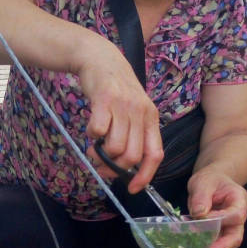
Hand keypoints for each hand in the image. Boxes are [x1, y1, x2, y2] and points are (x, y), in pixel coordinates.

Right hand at [77, 41, 162, 193]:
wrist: (101, 59)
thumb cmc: (116, 90)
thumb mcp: (133, 110)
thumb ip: (133, 135)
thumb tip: (125, 167)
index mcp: (151, 118)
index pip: (155, 155)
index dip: (145, 175)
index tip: (133, 188)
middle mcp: (141, 113)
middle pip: (131, 156)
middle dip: (114, 168)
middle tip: (102, 165)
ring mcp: (123, 106)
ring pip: (115, 147)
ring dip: (101, 154)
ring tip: (94, 147)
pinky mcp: (104, 99)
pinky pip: (98, 130)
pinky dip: (92, 136)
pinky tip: (91, 128)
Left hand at [187, 170, 246, 247]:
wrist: (212, 181)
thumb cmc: (210, 179)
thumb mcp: (203, 182)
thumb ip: (201, 196)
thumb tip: (199, 214)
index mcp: (239, 200)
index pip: (236, 215)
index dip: (220, 220)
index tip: (201, 219)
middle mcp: (239, 215)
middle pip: (236, 236)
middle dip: (221, 246)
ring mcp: (231, 225)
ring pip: (227, 242)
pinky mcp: (221, 231)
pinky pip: (217, 242)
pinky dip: (207, 245)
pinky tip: (194, 247)